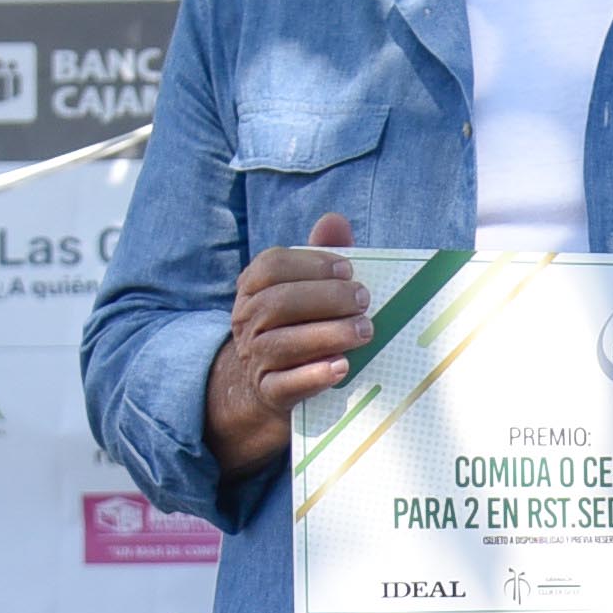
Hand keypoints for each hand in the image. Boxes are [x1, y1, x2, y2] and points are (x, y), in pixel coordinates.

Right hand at [199, 214, 367, 478]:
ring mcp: (255, 358)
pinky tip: (342, 367)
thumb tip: (334, 220)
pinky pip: (286, 385)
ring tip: (365, 331)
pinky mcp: (269, 392)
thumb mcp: (306, 288)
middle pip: (279, 303)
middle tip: (364, 300)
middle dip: (326, 298)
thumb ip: (320, 255)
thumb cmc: (299, 323)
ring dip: (328, 335)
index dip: (311, 264)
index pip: (271, 267)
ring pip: (283, 344)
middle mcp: (247, 320)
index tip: (348, 269)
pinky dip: (315, 375)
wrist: (269, 383)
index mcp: (253, 288)